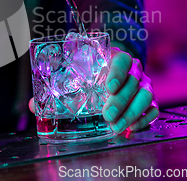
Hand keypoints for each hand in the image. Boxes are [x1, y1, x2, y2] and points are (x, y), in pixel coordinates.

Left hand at [28, 47, 158, 134]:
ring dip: (131, 113)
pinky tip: (130, 129)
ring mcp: (144, 84)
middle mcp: (134, 70)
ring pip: (145, 96)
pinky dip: (143, 120)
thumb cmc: (93, 74)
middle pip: (133, 82)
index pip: (122, 61)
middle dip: (120, 100)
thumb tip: (33, 105)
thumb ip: (58, 87)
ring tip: (116, 126)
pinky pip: (153, 109)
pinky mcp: (150, 100)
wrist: (117, 74)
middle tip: (107, 115)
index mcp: (116, 58)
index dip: (117, 73)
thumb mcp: (78, 75)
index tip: (107, 87)